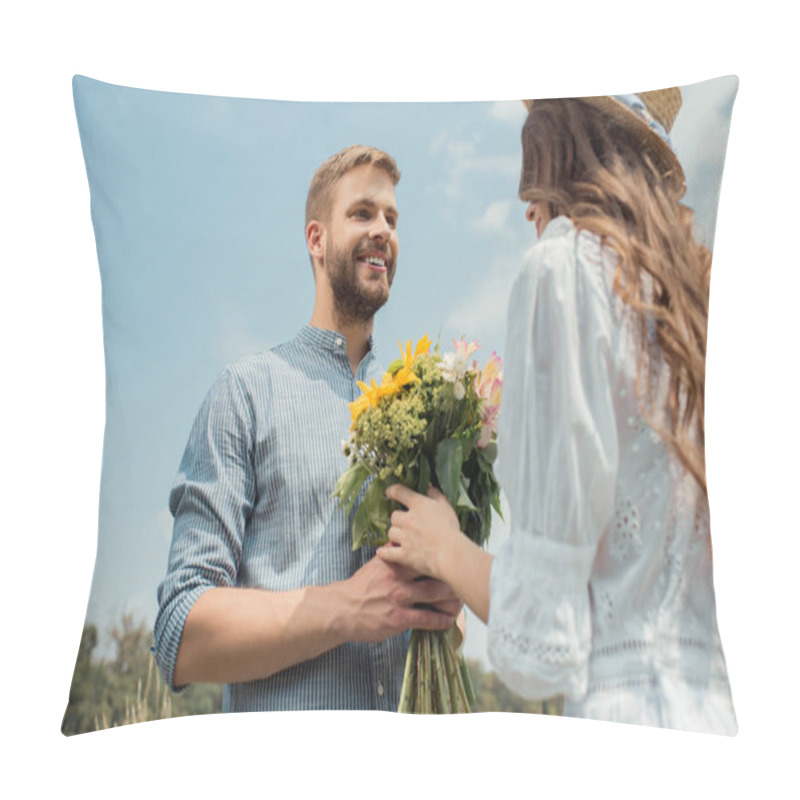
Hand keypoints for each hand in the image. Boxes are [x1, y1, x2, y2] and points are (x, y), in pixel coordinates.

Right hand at [340, 554, 460, 642]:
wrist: (342, 609)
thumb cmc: (361, 586)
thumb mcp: (375, 564)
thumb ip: (393, 554)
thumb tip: (404, 539)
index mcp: (394, 561)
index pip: (424, 554)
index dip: (442, 556)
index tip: (454, 558)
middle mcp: (399, 577)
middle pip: (435, 572)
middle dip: (452, 577)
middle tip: (464, 580)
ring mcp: (400, 598)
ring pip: (435, 595)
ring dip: (452, 598)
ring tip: (461, 601)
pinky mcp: (399, 618)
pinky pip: (426, 619)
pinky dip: (441, 620)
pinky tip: (449, 621)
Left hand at [378, 484, 463, 580]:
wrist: (451, 554)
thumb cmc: (451, 530)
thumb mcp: (446, 507)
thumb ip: (436, 494)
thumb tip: (428, 486)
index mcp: (419, 505)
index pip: (398, 492)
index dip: (392, 491)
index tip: (389, 493)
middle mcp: (408, 519)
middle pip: (394, 516)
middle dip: (399, 520)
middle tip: (407, 525)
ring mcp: (404, 538)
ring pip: (391, 533)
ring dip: (395, 535)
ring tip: (404, 539)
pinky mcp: (403, 555)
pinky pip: (387, 553)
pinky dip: (384, 553)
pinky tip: (382, 552)